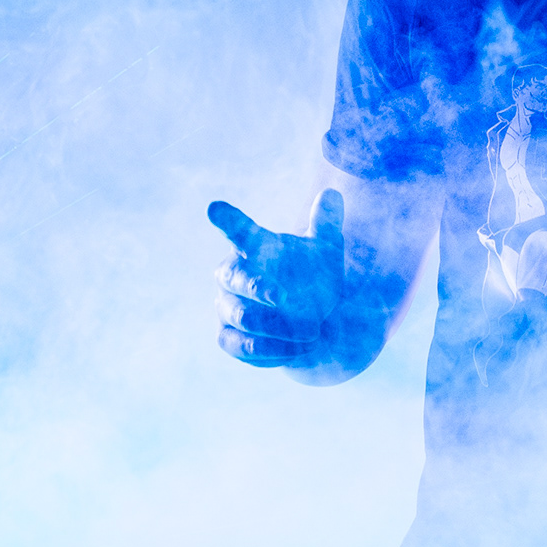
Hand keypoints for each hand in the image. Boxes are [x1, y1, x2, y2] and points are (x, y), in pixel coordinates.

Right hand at [210, 192, 349, 367]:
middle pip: (232, 276)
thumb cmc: (312, 277)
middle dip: (258, 287)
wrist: (312, 319)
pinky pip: (241, 347)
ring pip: (240, 316)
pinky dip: (272, 351)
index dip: (227, 220)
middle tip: (284, 297)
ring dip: (276, 327)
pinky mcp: (228, 337)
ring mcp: (226, 306)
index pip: (238, 229)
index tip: (215, 208)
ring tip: (312, 332)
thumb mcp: (326, 251)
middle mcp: (231, 274)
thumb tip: (331, 195)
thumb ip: (326, 225)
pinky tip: (301, 349)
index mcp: (253, 247)